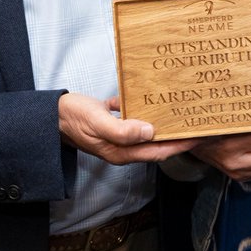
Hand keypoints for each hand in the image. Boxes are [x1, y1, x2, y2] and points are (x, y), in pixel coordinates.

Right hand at [58, 92, 198, 163]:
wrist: (50, 115)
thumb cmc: (73, 118)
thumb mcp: (97, 122)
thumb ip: (122, 130)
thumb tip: (149, 131)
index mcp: (121, 152)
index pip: (159, 151)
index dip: (181, 145)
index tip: (199, 135)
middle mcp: (123, 148)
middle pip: (158, 145)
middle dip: (178, 137)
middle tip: (198, 123)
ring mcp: (118, 137)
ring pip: (149, 133)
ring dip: (165, 124)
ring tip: (183, 112)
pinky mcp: (114, 125)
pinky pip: (134, 120)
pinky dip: (145, 112)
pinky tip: (153, 99)